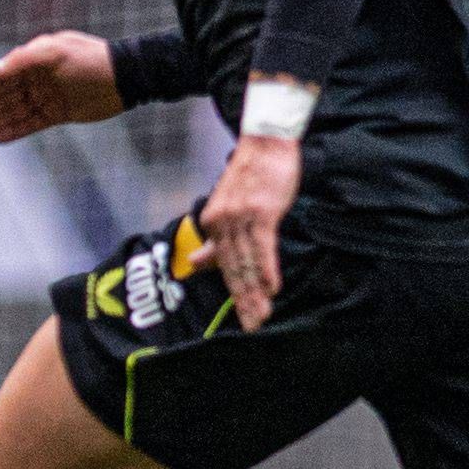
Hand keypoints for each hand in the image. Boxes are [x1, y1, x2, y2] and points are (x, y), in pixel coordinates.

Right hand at [0, 31, 124, 141]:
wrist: (124, 77)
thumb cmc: (89, 59)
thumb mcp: (54, 53)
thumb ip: (21, 60)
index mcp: (31, 61)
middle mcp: (35, 79)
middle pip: (2, 99)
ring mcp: (46, 96)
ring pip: (13, 112)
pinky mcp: (58, 112)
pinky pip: (30, 123)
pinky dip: (14, 131)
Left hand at [195, 134, 300, 330]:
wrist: (265, 142)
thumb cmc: (252, 174)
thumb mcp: (227, 206)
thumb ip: (215, 238)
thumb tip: (197, 264)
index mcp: (213, 223)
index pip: (223, 266)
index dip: (234, 293)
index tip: (244, 317)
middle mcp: (222, 223)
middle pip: (233, 269)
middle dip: (243, 301)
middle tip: (252, 326)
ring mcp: (241, 217)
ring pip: (247, 262)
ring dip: (255, 292)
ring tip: (262, 315)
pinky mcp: (261, 211)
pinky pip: (263, 246)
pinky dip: (266, 268)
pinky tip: (270, 288)